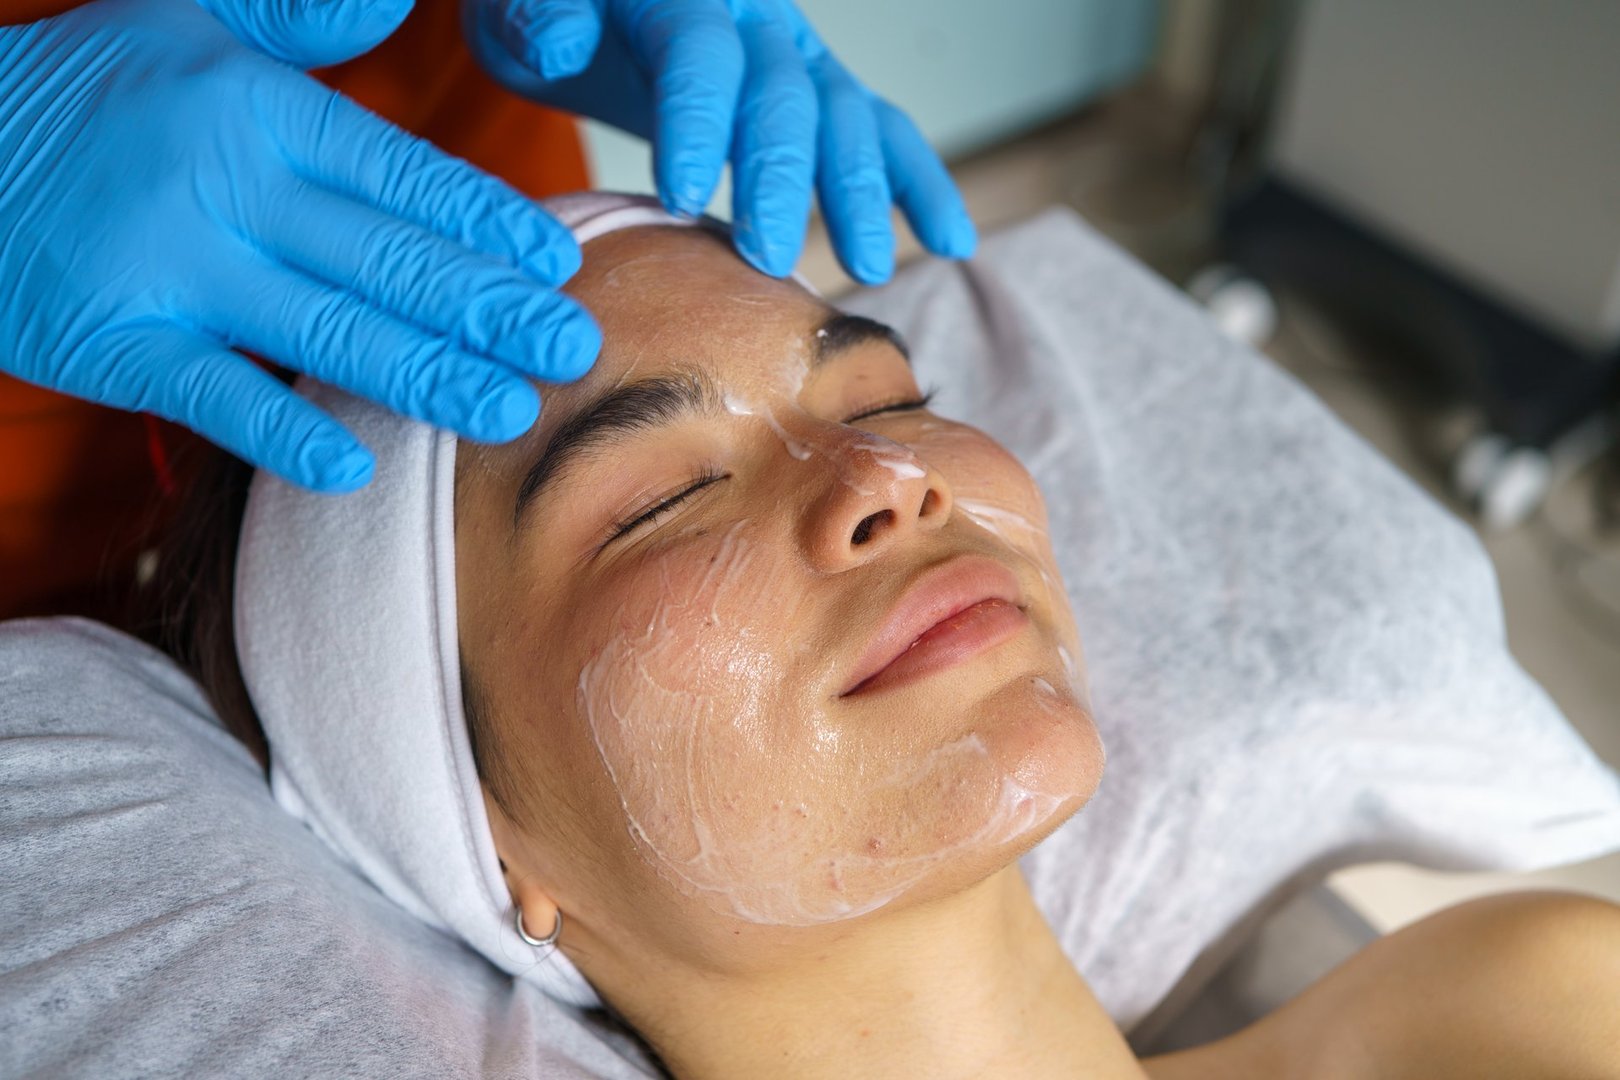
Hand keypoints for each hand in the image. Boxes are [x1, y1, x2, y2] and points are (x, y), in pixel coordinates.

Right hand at [0, 0, 598, 491]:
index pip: (402, 176)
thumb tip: (391, 3)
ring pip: (329, 333)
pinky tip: (357, 466)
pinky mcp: (117, 343)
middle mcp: (224, 188)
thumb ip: (298, 18)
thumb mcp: (189, 20)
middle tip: (574, 350)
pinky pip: (217, 397)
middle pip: (388, 262)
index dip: (488, 224)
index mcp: (257, 110)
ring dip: (429, 378)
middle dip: (490, 310)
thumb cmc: (91, 88)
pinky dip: (286, 433)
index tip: (558, 263)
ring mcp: (171, 272)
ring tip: (511, 411)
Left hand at [463, 0, 976, 283]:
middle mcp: (755, 21)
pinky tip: (952, 243)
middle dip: (783, 180)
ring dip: (860, 195)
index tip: (686, 195)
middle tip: (772, 258)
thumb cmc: (550, 18)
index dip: (697, 124)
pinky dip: (921, 183)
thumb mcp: (522, 7)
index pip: (698, 58)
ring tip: (869, 266)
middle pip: (781, 99)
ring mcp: (800, 58)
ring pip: (845, 120)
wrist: (593, 9)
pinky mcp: (824, 95)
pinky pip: (883, 133)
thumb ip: (539, 14)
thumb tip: (559, 37)